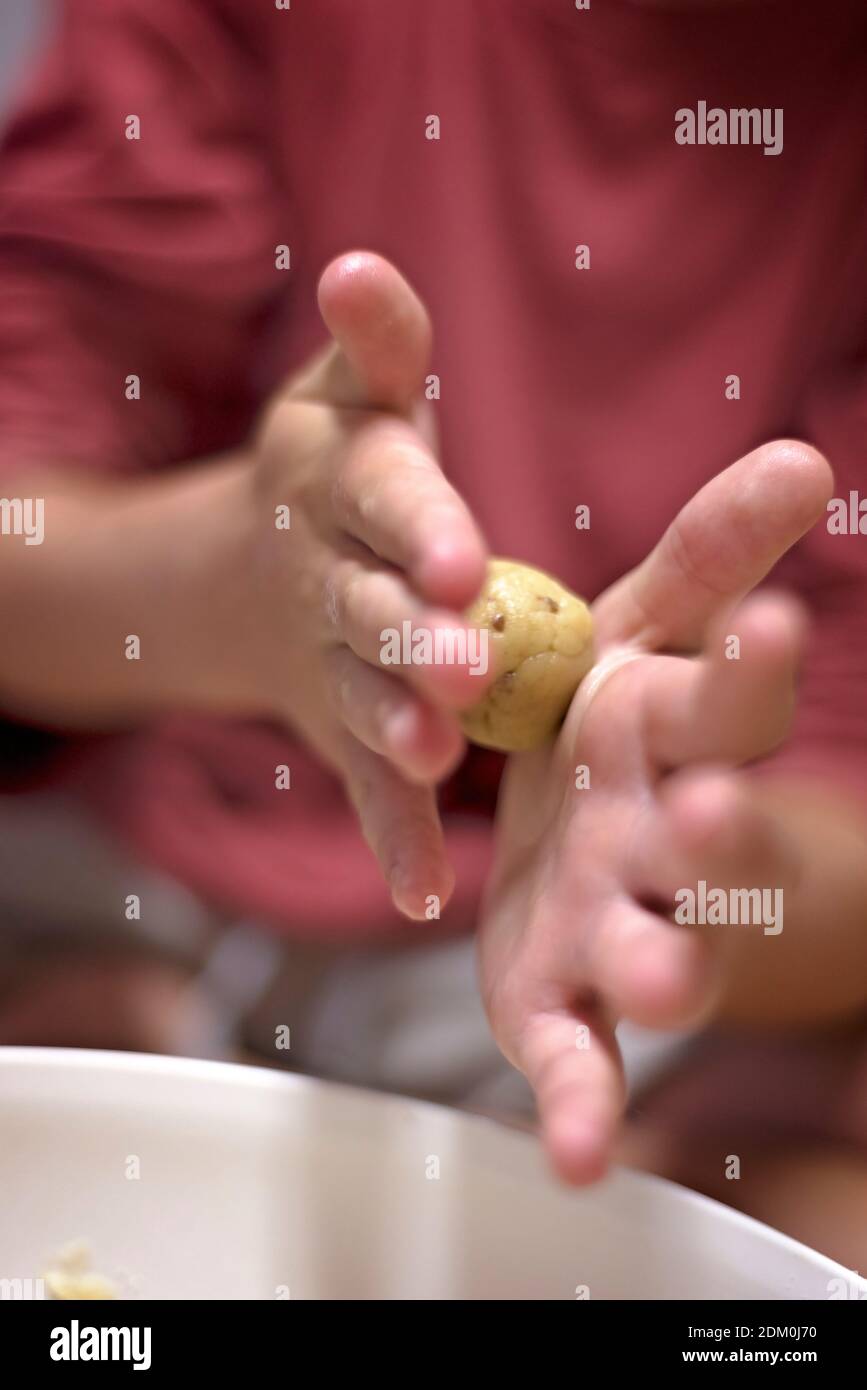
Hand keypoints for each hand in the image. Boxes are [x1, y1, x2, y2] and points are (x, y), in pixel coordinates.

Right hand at [243, 252, 488, 917]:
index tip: (462, 562)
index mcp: (341, 486)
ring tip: (433, 757)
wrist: (245, 572)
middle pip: (371, 608)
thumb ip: (381, 349)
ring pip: (363, 698)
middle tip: (465, 669)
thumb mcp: (348, 398)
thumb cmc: (334, 467)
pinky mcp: (339, 728)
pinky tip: (421, 890)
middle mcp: (329, 578)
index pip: (385, 499)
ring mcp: (329, 661)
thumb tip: (361, 268)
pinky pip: (362, 784)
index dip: (419, 528)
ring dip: (394, 730)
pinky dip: (390, 836)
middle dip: (414, 637)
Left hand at [477, 440, 832, 1182]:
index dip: (751, 666)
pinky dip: (581, 1103)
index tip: (765, 627)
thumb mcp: (652, 628)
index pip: (735, 700)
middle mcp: (671, 837)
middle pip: (714, 839)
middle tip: (707, 812)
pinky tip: (577, 1152)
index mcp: (686, 734)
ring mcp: (625, 923)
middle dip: (719, 833)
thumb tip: (797, 454)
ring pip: (665, 952)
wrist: (587, 827)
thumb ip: (713, 556)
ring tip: (655, 981)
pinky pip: (581, 1055)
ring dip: (667, 966)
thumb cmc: (627, 723)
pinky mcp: (565, 998)